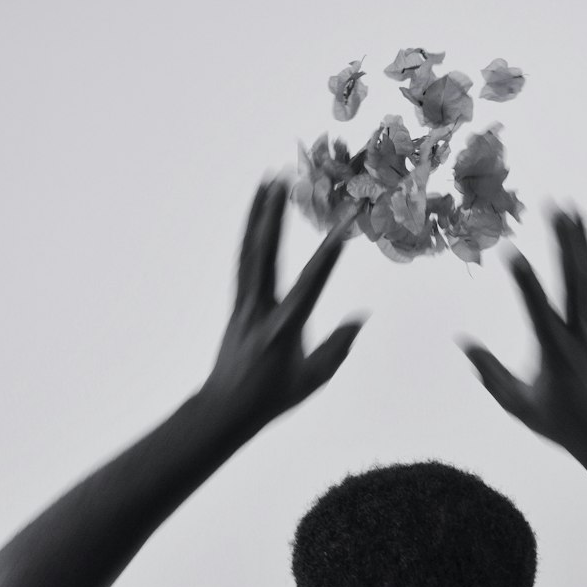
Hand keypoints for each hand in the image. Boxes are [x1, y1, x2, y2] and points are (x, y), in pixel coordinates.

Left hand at [201, 175, 369, 428]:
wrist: (227, 407)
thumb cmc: (274, 397)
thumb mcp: (314, 378)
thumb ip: (338, 347)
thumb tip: (359, 317)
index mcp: (284, 327)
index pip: (310, 283)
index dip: (328, 252)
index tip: (342, 225)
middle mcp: (259, 309)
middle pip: (265, 253)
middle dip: (273, 215)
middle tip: (281, 179)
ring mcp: (244, 303)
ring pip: (249, 251)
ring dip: (257, 215)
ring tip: (265, 183)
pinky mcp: (237, 304)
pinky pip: (243, 262)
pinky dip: (249, 236)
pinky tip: (255, 219)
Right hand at [456, 202, 586, 452]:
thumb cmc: (558, 422)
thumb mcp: (518, 405)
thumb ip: (491, 374)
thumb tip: (464, 343)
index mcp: (557, 352)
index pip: (538, 309)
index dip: (524, 280)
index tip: (509, 250)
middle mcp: (578, 333)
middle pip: (572, 280)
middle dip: (563, 242)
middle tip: (554, 206)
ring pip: (586, 277)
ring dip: (578, 242)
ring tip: (571, 209)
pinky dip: (586, 260)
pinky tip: (581, 239)